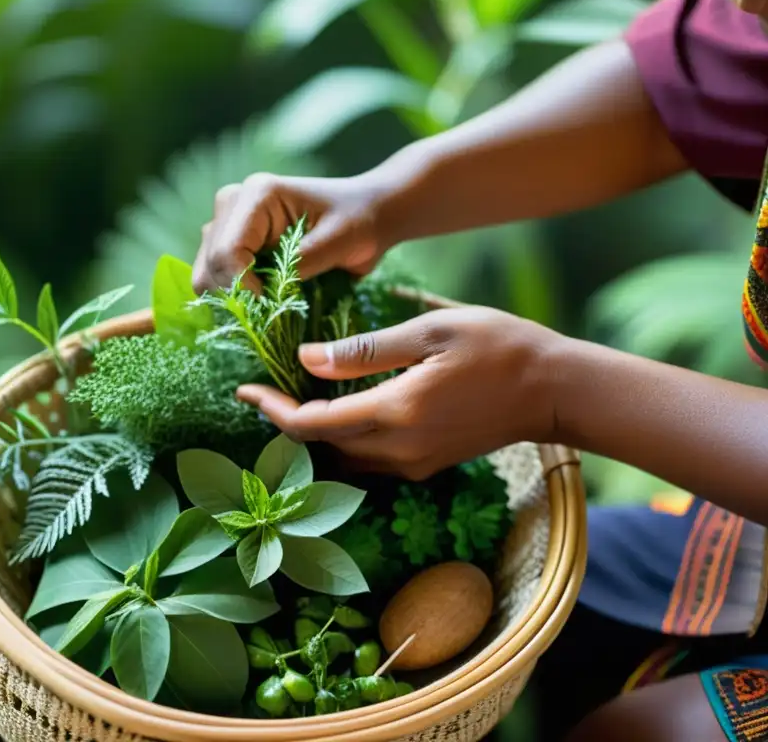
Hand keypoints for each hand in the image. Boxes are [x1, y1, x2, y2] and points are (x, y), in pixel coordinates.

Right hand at [192, 173, 394, 292]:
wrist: (367, 214)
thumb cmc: (359, 221)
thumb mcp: (338, 241)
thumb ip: (300, 264)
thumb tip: (265, 295)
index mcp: (257, 196)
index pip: (226, 251)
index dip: (241, 287)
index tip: (269, 307)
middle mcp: (232, 205)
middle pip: (209, 265)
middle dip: (234, 296)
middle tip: (269, 313)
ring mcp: (228, 225)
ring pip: (206, 275)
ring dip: (233, 299)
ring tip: (267, 308)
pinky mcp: (232, 245)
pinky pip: (216, 280)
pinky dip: (234, 299)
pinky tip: (261, 304)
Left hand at [236, 307, 564, 479]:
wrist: (554, 390)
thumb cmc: (498, 346)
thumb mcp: (431, 330)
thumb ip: (365, 349)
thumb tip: (306, 359)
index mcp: (395, 412)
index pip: (312, 424)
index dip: (271, 410)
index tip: (243, 390)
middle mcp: (399, 449)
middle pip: (320, 448)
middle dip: (284, 422)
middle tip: (262, 389)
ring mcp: (413, 464)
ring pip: (341, 460)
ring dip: (312, 435)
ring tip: (291, 398)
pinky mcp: (425, 466)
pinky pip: (367, 462)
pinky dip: (341, 442)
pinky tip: (335, 412)